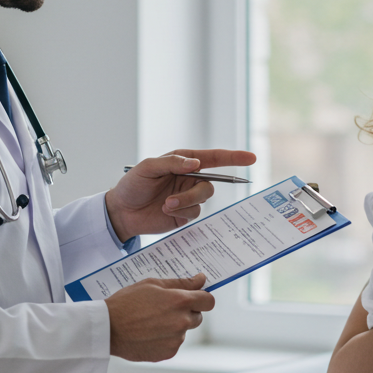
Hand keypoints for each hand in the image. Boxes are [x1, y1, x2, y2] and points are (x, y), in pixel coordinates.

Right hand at [104, 274, 215, 360]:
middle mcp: (182, 321)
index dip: (202, 298)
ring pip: (184, 330)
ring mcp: (176, 339)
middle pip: (197, 316)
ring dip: (174, 326)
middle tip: (164, 309)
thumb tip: (201, 279)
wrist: (107, 328)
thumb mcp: (152, 284)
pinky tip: (148, 334)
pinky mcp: (168, 353)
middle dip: (186, 312)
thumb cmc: (126, 302)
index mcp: (180, 301)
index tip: (194, 298)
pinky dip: (165, 339)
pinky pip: (174, 343)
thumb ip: (181, 283)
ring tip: (151, 322)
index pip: (209, 301)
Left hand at [105, 148, 256, 238]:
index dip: (233, 158)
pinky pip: (194, 214)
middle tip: (170, 201)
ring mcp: (188, 197)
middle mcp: (189, 178)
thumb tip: (195, 163)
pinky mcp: (185, 214)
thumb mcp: (147, 168)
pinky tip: (165, 212)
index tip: (251, 158)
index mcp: (183, 162)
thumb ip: (172, 162)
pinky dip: (181, 213)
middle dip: (193, 194)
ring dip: (184, 204)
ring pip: (202, 201)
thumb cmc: (132, 185)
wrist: (121, 212)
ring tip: (164, 206)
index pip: (213, 158)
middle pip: (209, 185)